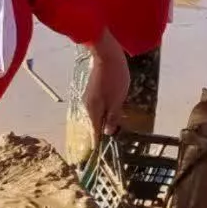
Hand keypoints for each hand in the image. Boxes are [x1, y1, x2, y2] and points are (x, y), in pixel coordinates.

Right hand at [83, 29, 129, 144]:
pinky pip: (100, 105)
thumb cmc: (114, 78)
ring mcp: (90, 97)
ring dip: (106, 119)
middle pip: (96, 123)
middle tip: (115, 138)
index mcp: (93, 110)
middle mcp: (88, 105)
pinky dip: (106, 109)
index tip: (102, 153)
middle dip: (104, 130)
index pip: (95, 132)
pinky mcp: (94, 89)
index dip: (99, 142)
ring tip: (117, 124)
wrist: (107, 54)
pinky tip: (115, 108)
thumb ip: (112, 117)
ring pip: (98, 113)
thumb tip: (108, 132)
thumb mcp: (117, 100)